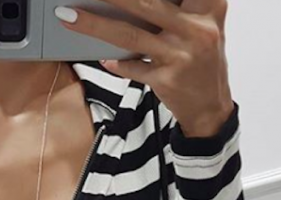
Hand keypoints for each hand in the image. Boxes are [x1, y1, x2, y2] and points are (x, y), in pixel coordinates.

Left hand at [55, 0, 234, 136]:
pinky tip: (103, 58)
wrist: (211, 108)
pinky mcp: (166, 80)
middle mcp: (197, 30)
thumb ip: (180, 6)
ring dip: (95, 25)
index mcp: (209, 8)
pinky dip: (115, 63)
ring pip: (130, 35)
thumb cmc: (202, 59)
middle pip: (146, 3)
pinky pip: (131, 68)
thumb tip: (128, 2)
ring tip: (69, 17)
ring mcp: (180, 56)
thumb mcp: (203, 25)